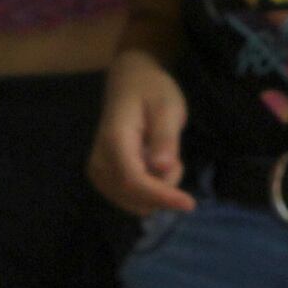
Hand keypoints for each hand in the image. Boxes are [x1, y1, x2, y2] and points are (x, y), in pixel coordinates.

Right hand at [88, 47, 195, 215]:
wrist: (130, 83)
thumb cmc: (152, 91)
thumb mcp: (168, 108)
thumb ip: (165, 139)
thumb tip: (162, 168)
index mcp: (114, 141)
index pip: (134, 181)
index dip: (161, 196)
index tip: (189, 204)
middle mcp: (99, 161)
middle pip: (133, 197)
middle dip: (163, 188)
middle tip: (175, 156)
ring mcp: (98, 172)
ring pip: (134, 202)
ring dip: (158, 188)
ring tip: (164, 155)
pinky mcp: (104, 178)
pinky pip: (131, 198)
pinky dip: (151, 188)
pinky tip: (155, 163)